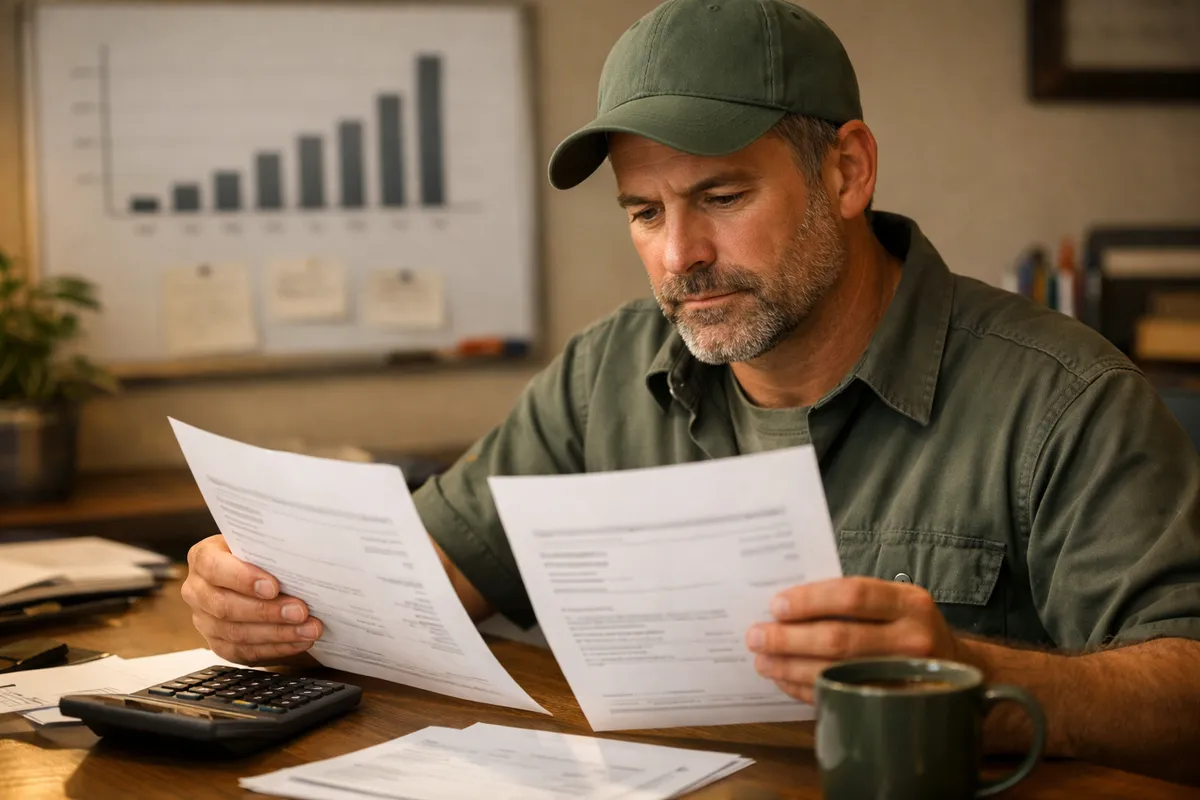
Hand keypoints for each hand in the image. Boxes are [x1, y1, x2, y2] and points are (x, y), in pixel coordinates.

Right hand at [181, 534, 323, 664]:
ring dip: (278, 633)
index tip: (273, 587)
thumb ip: (271, 550)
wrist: (256, 574)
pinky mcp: (218, 643)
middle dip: (267, 612)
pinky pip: (244, 652)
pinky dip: (275, 648)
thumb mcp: (260, 544)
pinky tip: (298, 641)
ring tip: (308, 629)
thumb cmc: (259, 555)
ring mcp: (205, 620)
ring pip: (236, 633)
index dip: (243, 579)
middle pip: (225, 606)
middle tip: (300, 612)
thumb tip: (301, 560)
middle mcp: (197, 590)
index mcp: (203, 558)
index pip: (215, 568)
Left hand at [745, 576, 959, 702]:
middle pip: (839, 638)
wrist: (958, 669)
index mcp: (908, 602)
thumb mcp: (893, 602)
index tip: (776, 605)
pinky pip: (840, 696)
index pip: (852, 595)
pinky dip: (806, 689)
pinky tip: (784, 680)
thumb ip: (849, 599)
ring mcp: (906, 678)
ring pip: (836, 672)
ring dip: (790, 667)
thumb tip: (784, 605)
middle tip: (756, 636)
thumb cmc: (908, 627)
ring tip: (762, 660)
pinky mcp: (894, 706)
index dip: (810, 600)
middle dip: (788, 638)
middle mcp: (913, 639)